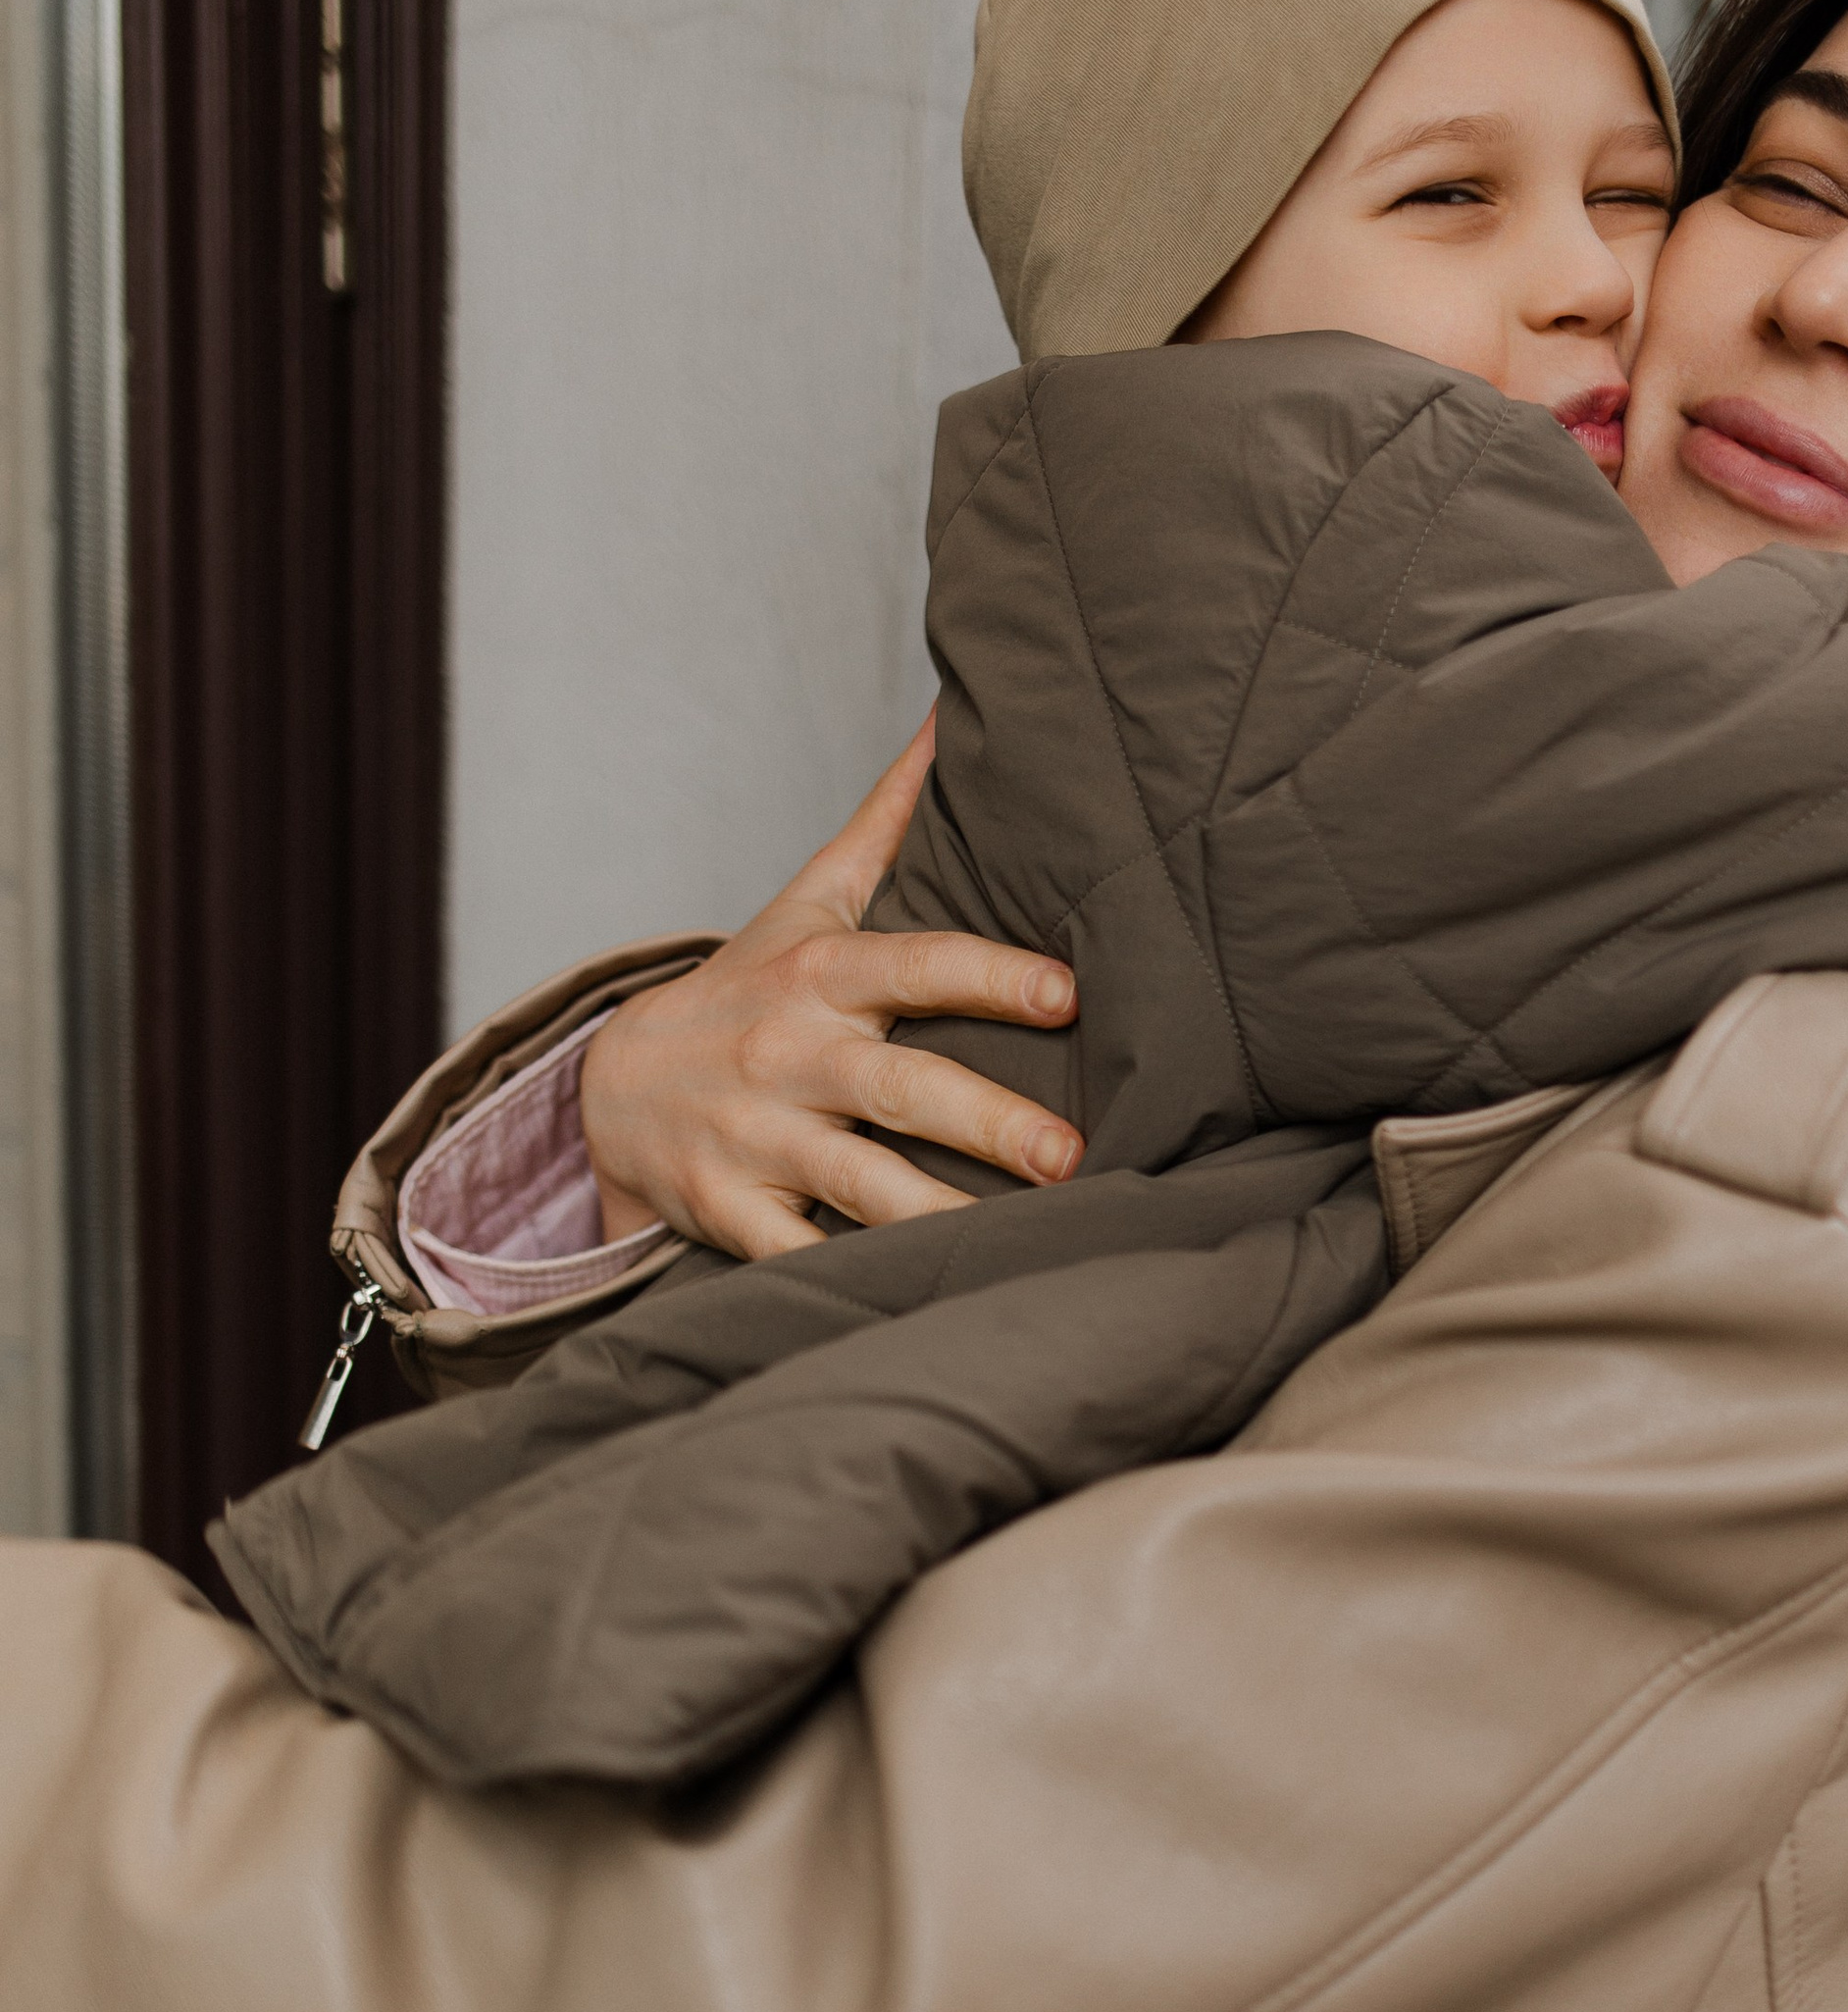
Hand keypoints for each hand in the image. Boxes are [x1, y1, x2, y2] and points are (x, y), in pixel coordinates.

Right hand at [578, 716, 1082, 1259]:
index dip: (991, 976)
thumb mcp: (805, 904)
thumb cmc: (745, 991)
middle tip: (1073, 1153)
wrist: (611, 1088)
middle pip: (900, 1088)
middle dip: (989, 1120)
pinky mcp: (731, 1212)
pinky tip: (921, 1294)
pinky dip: (848, 1277)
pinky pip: (798, 1253)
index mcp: (822, 978)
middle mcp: (791, 1055)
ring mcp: (758, 1138)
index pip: (917, 966)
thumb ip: (887, 822)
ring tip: (1024, 1239)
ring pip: (859, 1183)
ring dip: (940, 1213)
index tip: (1067, 994)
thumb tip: (955, 717)